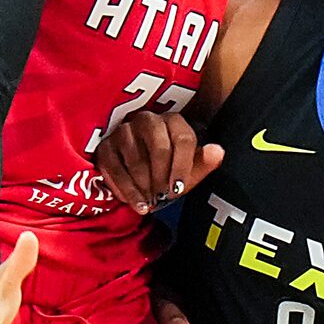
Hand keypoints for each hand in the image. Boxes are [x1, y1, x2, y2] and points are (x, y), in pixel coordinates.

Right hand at [96, 113, 223, 213]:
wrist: (140, 177)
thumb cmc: (168, 172)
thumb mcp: (189, 171)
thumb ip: (204, 162)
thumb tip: (217, 151)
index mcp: (173, 121)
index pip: (183, 138)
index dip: (182, 166)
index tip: (178, 189)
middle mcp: (148, 120)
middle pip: (159, 147)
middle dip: (162, 177)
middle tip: (163, 197)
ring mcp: (124, 131)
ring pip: (135, 158)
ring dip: (144, 185)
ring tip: (150, 201)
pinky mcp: (105, 147)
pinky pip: (115, 169)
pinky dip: (126, 190)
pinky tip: (136, 204)